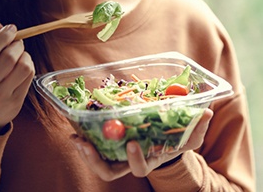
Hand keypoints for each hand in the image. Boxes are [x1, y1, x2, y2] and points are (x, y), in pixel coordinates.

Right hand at [0, 23, 34, 133]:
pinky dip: (29, 66)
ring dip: (25, 55)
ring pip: (24, 67)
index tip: (11, 28)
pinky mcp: (15, 103)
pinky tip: (23, 65)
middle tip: (17, 42)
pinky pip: (30, 77)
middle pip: (9, 58)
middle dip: (16, 45)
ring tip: (20, 54)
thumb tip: (0, 27)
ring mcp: (1, 97)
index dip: (3, 36)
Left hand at [72, 108, 212, 180]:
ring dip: (85, 150)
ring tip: (76, 136)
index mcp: (149, 160)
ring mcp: (119, 154)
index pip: (139, 168)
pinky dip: (86, 136)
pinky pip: (96, 144)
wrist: (162, 140)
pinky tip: (79, 123)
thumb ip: (198, 127)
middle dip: (96, 161)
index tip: (131, 143)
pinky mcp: (112, 143)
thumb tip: (207, 112)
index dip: (135, 159)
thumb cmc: (175, 140)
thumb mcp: (189, 136)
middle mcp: (130, 160)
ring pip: (99, 161)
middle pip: (109, 171)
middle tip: (84, 144)